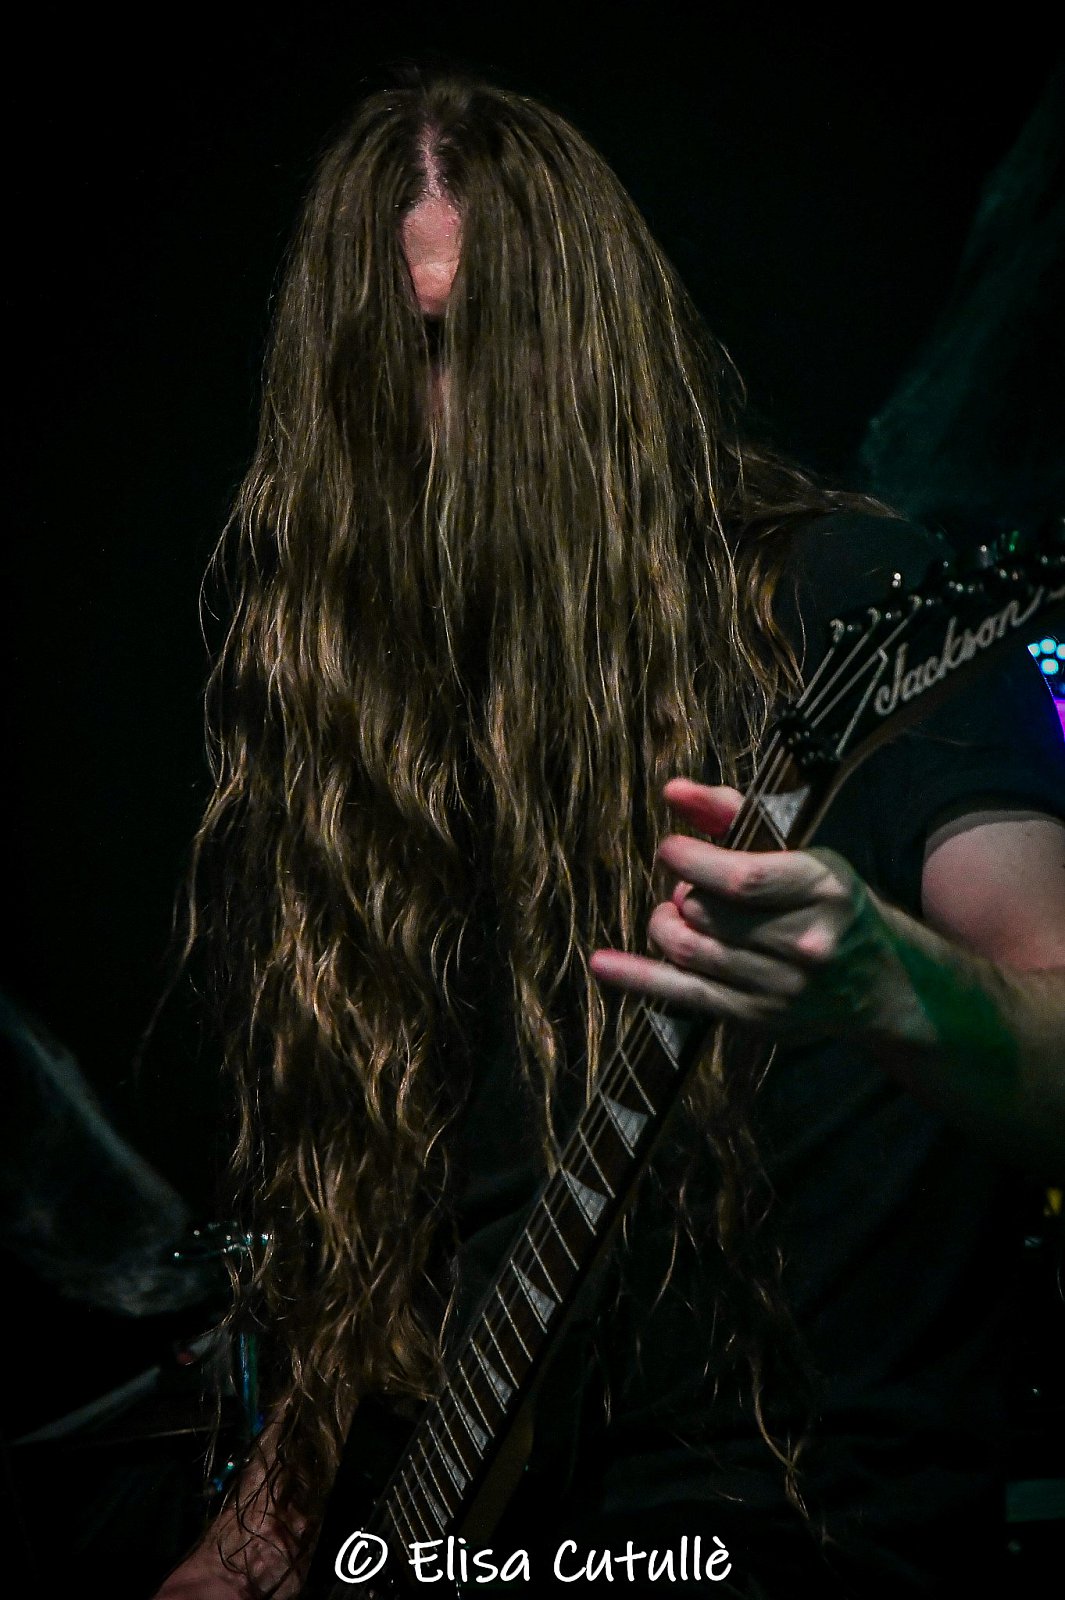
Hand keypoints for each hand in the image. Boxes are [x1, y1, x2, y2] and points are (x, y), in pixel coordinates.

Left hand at [590, 778, 910, 1044]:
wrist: (882, 982)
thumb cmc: (829, 901)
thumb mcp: (800, 849)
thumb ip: (734, 813)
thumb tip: (672, 791)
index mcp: (822, 888)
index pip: (741, 879)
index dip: (691, 861)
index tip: (671, 849)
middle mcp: (805, 942)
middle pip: (707, 913)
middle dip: (683, 893)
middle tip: (690, 889)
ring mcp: (781, 988)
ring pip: (690, 950)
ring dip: (665, 925)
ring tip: (675, 914)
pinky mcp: (757, 1019)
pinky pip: (683, 994)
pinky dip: (636, 977)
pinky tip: (600, 963)